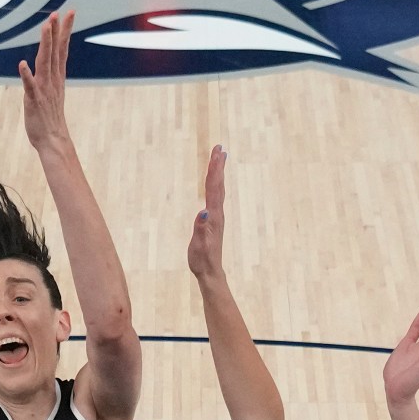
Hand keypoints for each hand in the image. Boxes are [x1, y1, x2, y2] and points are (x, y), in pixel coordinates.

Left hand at [19, 11, 73, 149]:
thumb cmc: (50, 119)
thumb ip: (51, 78)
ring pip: (44, 63)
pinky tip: (22, 64)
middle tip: (58, 13)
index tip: (69, 14)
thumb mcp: (52, 93)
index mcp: (57, 78)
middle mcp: (52, 80)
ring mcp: (44, 90)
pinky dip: (26, 75)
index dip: (64, 31)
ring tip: (45, 27)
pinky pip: (30, 86)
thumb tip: (49, 66)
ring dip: (45, 44)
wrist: (53, 141)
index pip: (62, 49)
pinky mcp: (34, 101)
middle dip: (57, 31)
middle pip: (55, 51)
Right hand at [187, 144, 227, 278]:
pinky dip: (215, 184)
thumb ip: (201, 228)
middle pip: (218, 184)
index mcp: (213, 216)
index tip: (216, 153)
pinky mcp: (214, 220)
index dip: (214, 170)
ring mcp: (216, 216)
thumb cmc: (202, 259)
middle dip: (218, 165)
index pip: (214, 188)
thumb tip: (203, 211)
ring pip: (218, 189)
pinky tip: (214, 182)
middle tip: (219, 147)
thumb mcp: (199, 245)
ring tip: (219, 158)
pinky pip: (215, 196)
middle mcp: (217, 213)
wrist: (210, 272)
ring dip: (218, 172)